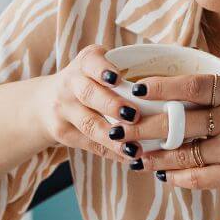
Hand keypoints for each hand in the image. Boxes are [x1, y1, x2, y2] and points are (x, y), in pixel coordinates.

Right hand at [36, 44, 144, 164]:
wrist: (46, 102)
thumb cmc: (90, 82)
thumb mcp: (99, 67)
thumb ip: (129, 69)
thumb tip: (174, 84)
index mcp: (85, 62)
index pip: (91, 62)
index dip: (103, 70)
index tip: (117, 78)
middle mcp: (71, 82)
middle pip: (89, 94)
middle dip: (112, 105)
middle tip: (134, 116)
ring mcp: (63, 108)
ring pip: (88, 124)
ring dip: (113, 137)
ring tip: (134, 148)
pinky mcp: (61, 132)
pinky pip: (88, 144)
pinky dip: (110, 151)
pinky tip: (127, 157)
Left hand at [124, 55, 219, 198]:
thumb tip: (200, 69)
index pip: (190, 84)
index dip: (159, 87)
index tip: (135, 91)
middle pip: (178, 120)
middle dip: (143, 126)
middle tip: (119, 128)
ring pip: (182, 151)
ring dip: (154, 155)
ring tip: (135, 156)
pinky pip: (198, 176)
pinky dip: (177, 176)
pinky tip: (163, 175)